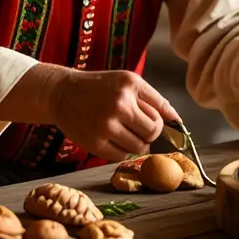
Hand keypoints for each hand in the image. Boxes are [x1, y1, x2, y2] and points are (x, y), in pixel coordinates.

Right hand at [48, 69, 181, 161]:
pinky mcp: (94, 143)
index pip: (159, 116)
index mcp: (130, 86)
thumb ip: (154, 99)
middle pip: (152, 132)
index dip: (158, 123)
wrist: (61, 93)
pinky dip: (122, 152)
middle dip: (149, 134)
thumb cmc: (99, 87)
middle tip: (137, 128)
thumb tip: (177, 120)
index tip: (150, 123)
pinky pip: (121, 156)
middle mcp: (119, 104)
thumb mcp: (127, 82)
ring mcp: (106, 126)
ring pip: (139, 147)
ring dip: (137, 144)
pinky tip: (113, 140)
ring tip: (125, 134)